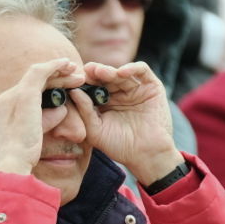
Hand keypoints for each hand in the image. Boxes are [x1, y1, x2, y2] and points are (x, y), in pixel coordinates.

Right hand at [0, 57, 84, 177]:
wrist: (11, 163)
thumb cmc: (23, 157)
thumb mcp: (35, 134)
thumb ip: (47, 119)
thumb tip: (62, 109)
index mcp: (3, 109)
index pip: (26, 91)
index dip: (45, 86)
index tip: (60, 86)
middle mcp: (4, 99)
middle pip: (32, 81)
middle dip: (54, 76)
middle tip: (72, 73)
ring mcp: (12, 95)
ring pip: (37, 74)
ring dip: (58, 71)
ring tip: (75, 70)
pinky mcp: (24, 95)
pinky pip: (40, 72)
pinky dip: (54, 66)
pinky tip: (66, 64)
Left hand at [78, 61, 181, 185]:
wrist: (147, 155)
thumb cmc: (120, 146)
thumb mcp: (96, 130)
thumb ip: (85, 111)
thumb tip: (73, 91)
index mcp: (104, 101)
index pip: (92, 85)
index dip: (84, 81)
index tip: (74, 80)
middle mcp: (119, 92)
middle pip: (105, 76)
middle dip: (95, 73)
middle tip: (87, 71)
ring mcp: (135, 88)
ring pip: (121, 72)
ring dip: (110, 70)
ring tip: (101, 72)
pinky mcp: (151, 86)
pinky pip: (142, 70)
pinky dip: (132, 68)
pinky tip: (121, 73)